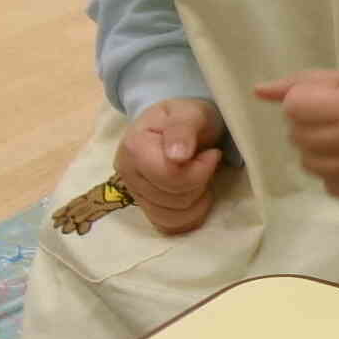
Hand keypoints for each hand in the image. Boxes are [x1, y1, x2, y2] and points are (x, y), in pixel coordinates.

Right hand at [114, 98, 225, 233]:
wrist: (178, 123)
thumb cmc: (187, 116)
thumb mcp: (190, 112)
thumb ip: (183, 129)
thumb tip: (177, 155)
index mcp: (135, 147)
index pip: (170, 177)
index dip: (199, 171)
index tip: (211, 154)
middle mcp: (128, 173)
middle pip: (174, 199)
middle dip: (199, 183)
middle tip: (206, 163)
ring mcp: (134, 193)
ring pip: (172, 216)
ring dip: (196, 200)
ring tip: (200, 178)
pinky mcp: (144, 207)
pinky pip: (167, 225)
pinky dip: (189, 215)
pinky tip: (197, 196)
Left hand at [254, 67, 338, 196]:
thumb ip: (305, 82)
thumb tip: (258, 91)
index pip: (294, 107)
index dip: (303, 100)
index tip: (323, 99)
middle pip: (297, 136)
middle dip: (308, 124)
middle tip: (335, 117)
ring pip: (309, 164)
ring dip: (316, 150)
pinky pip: (330, 186)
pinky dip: (334, 173)